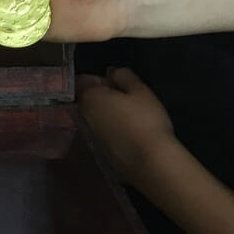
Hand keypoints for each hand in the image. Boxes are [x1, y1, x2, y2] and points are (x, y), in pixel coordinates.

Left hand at [78, 67, 177, 183]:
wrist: (150, 161)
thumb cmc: (145, 119)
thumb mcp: (140, 90)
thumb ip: (123, 76)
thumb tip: (111, 71)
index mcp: (89, 97)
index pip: (83, 80)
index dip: (99, 78)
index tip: (116, 81)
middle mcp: (84, 114)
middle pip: (89, 98)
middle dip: (103, 94)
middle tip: (127, 97)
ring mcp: (90, 134)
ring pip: (96, 115)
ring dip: (108, 111)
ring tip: (131, 113)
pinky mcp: (99, 149)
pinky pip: (103, 130)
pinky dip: (112, 127)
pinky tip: (130, 130)